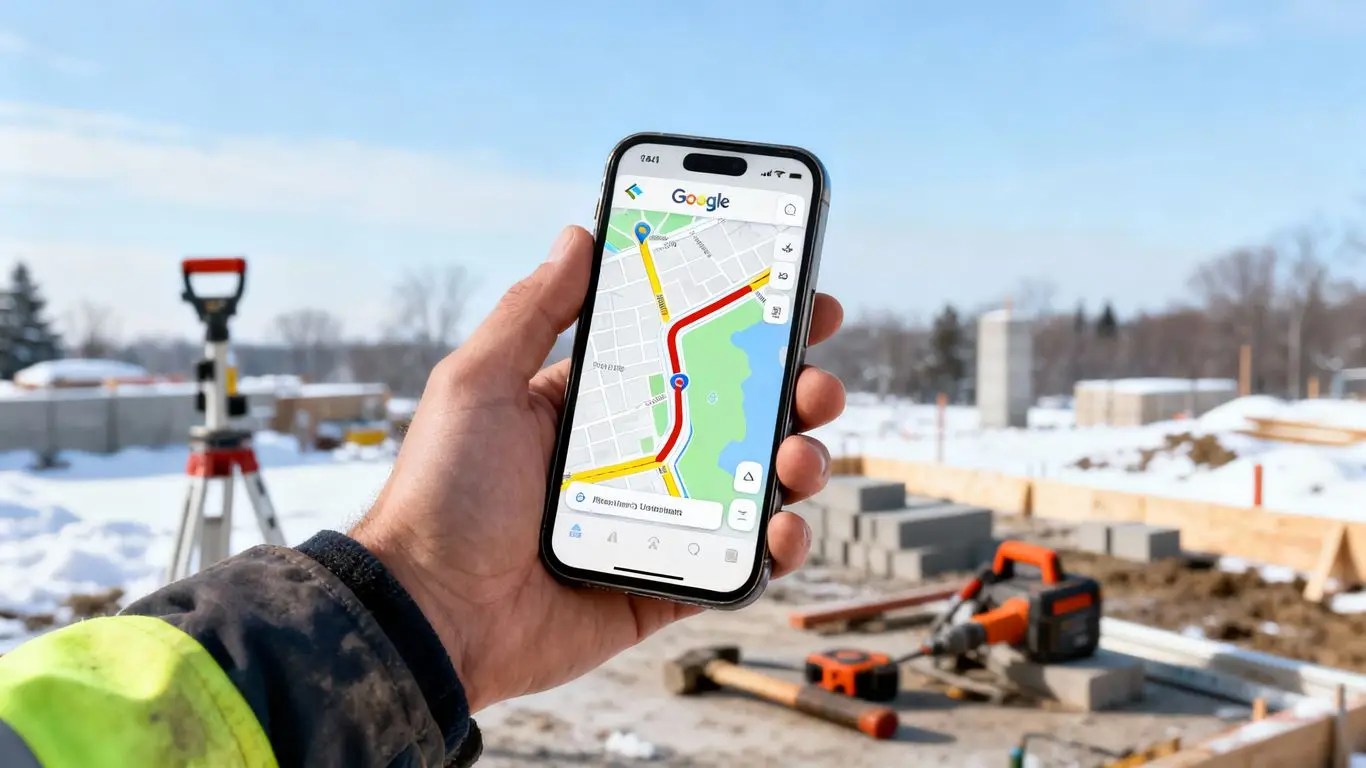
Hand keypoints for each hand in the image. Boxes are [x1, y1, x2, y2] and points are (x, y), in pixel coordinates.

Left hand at [353, 226, 845, 712]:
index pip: (685, 353)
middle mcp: (634, 459)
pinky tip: (782, 529)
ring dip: (797, 461)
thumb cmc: (443, 494)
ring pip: (752, 484)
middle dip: (792, 390)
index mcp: (593, 406)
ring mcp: (656, 523)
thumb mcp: (479, 383)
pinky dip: (778, 549)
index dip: (742, 327)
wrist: (427, 616)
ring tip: (799, 456)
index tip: (795, 297)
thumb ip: (534, 311)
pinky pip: (740, 564)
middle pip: (736, 415)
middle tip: (816, 380)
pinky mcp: (665, 585)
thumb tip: (579, 235)